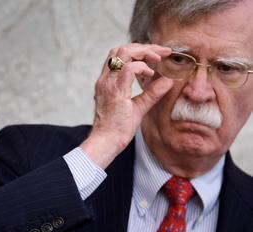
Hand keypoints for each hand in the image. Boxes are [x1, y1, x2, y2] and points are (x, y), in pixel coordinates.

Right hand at [81, 43, 173, 168]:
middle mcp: (105, 79)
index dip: (140, 50)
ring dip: (144, 52)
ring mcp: (108, 84)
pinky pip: (129, 69)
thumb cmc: (118, 128)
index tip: (158, 55)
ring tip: (158, 59)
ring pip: (124, 53)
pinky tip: (150, 74)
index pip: (119, 54)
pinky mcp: (115, 91)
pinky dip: (142, 67)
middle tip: (162, 52)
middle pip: (121, 48)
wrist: (106, 141)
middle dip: (144, 47)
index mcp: (108, 81)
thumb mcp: (139, 106)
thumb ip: (152, 92)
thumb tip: (169, 80)